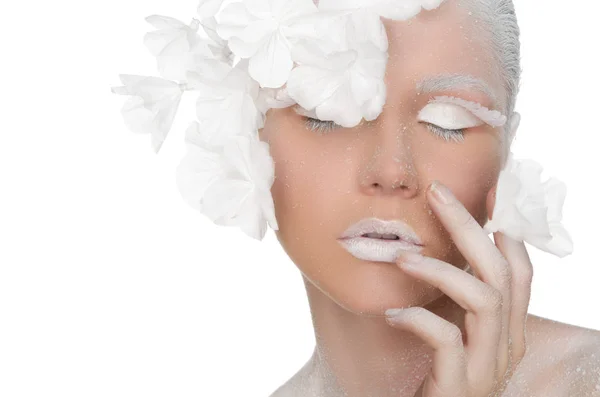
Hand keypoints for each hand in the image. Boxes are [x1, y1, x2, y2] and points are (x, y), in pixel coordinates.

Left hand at [385, 180, 533, 396]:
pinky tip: (393, 314)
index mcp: (508, 329)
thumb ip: (454, 299)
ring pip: (483, 299)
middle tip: (437, 193)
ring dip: (440, 271)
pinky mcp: (460, 387)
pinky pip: (447, 340)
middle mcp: (506, 346)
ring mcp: (487, 368)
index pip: (520, 272)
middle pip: (501, 273)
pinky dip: (418, 319)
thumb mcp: (454, 332)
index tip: (484, 193)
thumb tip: (432, 249)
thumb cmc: (437, 376)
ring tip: (401, 258)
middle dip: (469, 227)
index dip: (506, 230)